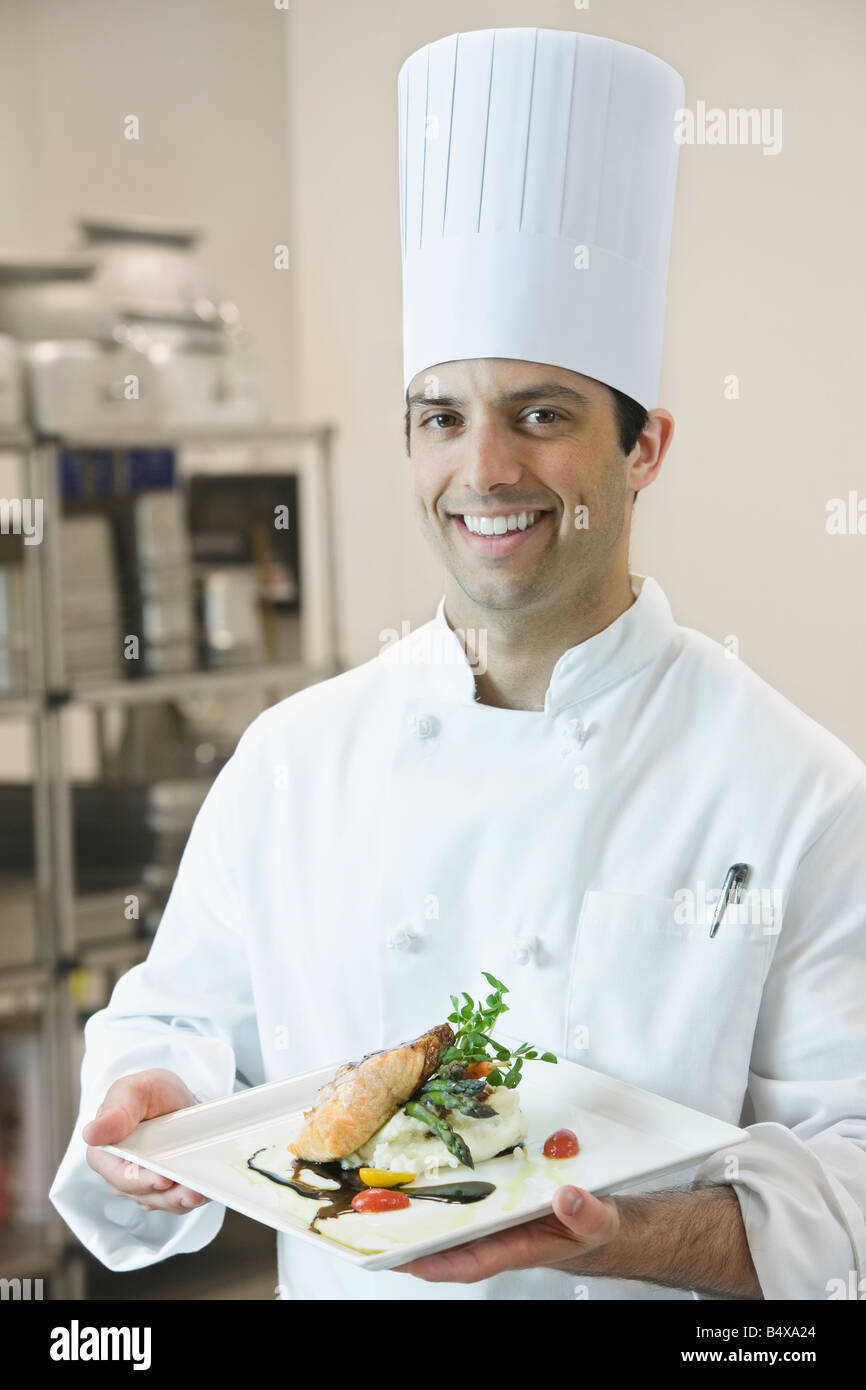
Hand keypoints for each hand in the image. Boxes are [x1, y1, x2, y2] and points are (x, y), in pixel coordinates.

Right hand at [82, 1068, 208, 1214]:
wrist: (172, 1099)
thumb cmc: (147, 1093)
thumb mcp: (132, 1091)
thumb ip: (115, 1110)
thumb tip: (91, 1133)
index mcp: (105, 1154)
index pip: (119, 1175)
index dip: (139, 1180)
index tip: (160, 1179)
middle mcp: (121, 1175)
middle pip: (143, 1193)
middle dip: (166, 1195)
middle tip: (189, 1190)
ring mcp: (145, 1185)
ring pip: (162, 1200)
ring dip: (181, 1200)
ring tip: (200, 1193)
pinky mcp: (166, 1189)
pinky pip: (177, 1199)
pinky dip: (191, 1197)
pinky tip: (205, 1191)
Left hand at [394, 1185, 618, 1282]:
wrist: (596, 1212)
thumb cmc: (592, 1225)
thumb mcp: (598, 1221)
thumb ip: (585, 1214)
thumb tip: (567, 1198)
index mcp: (515, 1247)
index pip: (468, 1262)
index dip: (436, 1262)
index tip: (406, 1259)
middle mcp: (494, 1232)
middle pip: (444, 1240)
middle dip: (408, 1236)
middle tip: (368, 1224)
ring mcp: (489, 1212)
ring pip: (444, 1215)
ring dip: (414, 1208)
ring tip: (376, 1196)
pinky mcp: (490, 1193)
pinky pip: (457, 1192)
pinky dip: (436, 1183)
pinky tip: (412, 1168)